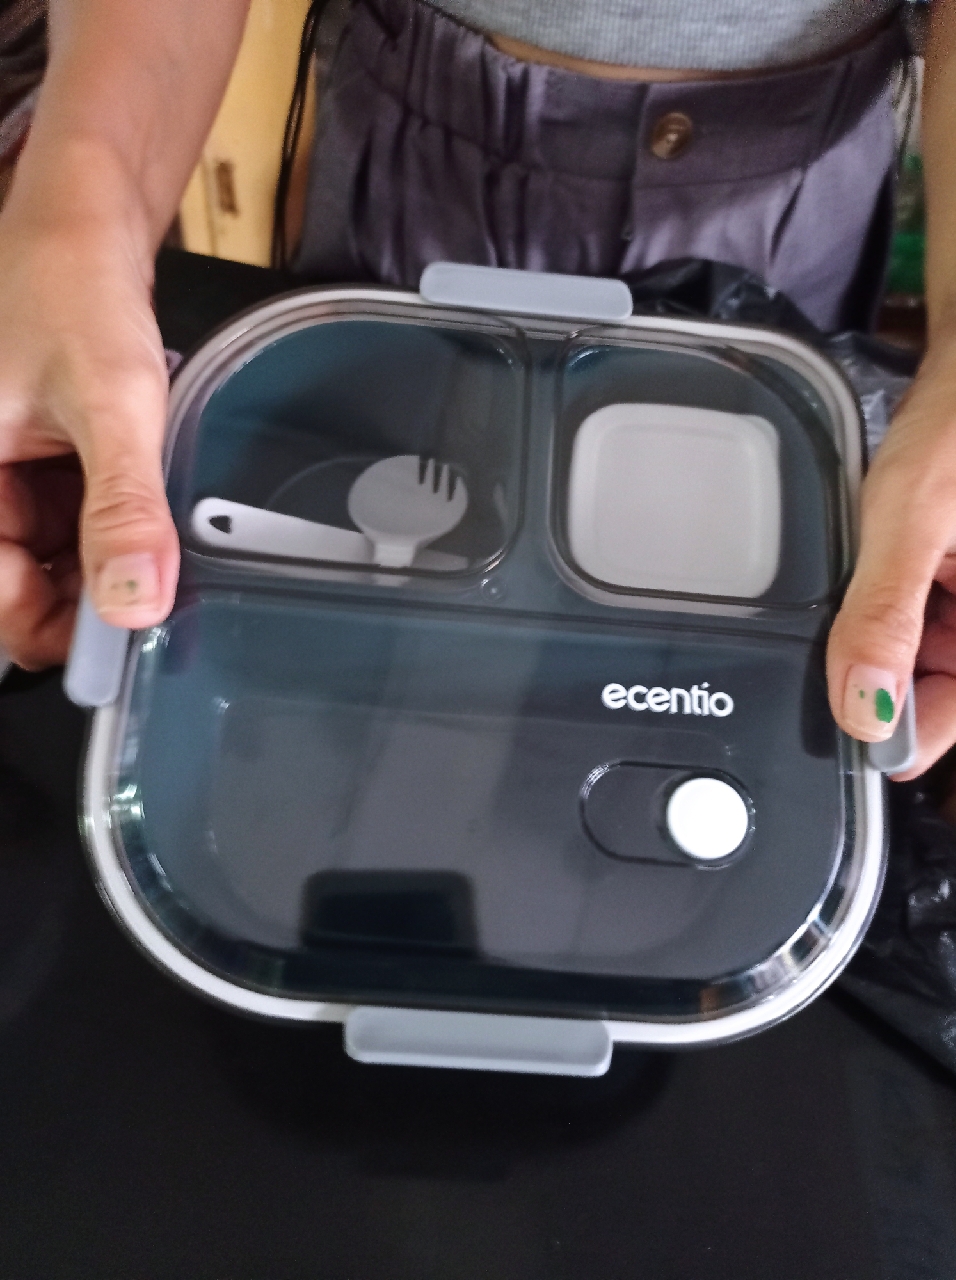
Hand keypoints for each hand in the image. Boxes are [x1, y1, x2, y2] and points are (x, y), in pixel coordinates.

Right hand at [0, 207, 177, 669]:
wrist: (85, 222)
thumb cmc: (71, 285)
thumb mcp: (110, 401)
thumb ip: (121, 505)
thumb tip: (134, 602)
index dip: (46, 629)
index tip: (117, 644)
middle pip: (15, 583)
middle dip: (82, 600)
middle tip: (150, 600)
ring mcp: (1, 475)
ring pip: (44, 560)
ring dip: (99, 566)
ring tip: (153, 548)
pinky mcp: (34, 466)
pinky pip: (64, 524)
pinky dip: (105, 530)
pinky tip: (142, 516)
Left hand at [827, 332, 955, 778]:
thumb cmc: (955, 422)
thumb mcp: (910, 517)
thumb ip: (885, 613)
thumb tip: (864, 706)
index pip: (954, 718)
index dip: (908, 732)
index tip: (853, 733)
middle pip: (945, 685)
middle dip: (892, 675)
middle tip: (845, 640)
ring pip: (935, 654)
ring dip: (893, 638)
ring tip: (875, 580)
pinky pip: (933, 616)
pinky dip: (903, 605)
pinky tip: (885, 570)